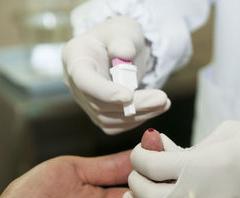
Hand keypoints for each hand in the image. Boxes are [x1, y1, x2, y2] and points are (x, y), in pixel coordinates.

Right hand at [62, 16, 170, 134]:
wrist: (121, 49)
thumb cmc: (119, 36)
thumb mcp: (123, 30)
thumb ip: (122, 40)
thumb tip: (123, 53)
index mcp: (75, 58)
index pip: (84, 80)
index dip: (104, 91)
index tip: (128, 96)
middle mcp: (75, 84)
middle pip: (100, 104)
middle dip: (134, 104)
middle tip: (162, 99)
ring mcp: (86, 101)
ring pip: (110, 119)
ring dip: (140, 114)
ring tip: (164, 102)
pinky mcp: (100, 114)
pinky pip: (117, 125)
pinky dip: (138, 119)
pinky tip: (155, 108)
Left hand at [123, 121, 239, 197]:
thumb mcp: (220, 135)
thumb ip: (186, 147)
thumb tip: (161, 150)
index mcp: (198, 165)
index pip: (150, 165)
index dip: (138, 157)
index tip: (140, 154)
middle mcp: (200, 195)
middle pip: (150, 197)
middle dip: (136, 183)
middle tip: (137, 175)